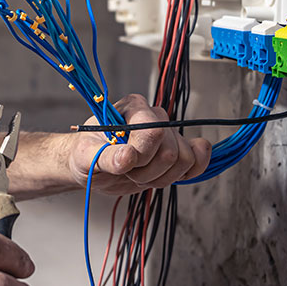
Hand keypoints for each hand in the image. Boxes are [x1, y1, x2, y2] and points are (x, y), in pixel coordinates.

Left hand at [67, 94, 211, 194]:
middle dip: (147, 171)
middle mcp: (155, 117)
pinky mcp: (178, 151)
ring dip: (160, 177)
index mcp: (133, 108)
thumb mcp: (86, 156)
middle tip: (127, 171)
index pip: (154, 131)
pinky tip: (166, 175)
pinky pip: (200, 158)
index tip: (125, 163)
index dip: (142, 154)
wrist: (93, 166)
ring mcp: (168, 135)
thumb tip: (128, 157)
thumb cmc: (86, 155)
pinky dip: (189, 172)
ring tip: (138, 174)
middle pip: (171, 151)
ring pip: (185, 160)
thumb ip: (106, 157)